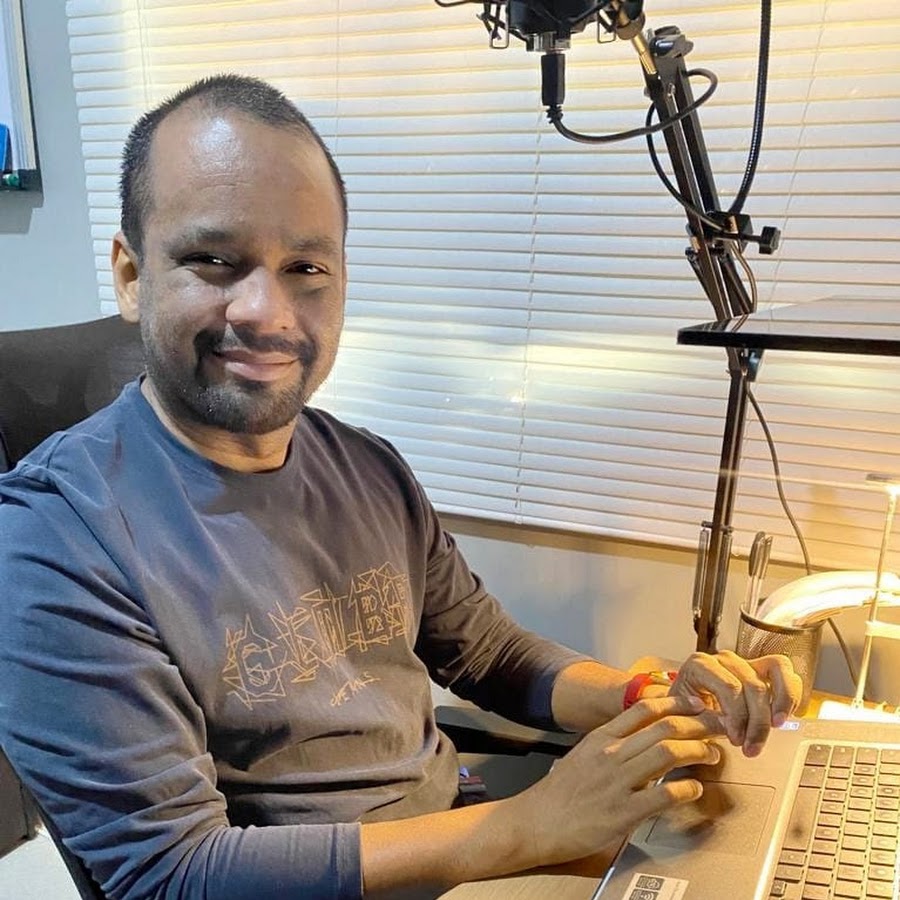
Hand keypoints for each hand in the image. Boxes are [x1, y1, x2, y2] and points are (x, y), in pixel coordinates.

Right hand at [509, 695, 720, 868]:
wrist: (536, 821)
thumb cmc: (559, 792)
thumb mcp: (582, 755)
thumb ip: (611, 745)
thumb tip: (641, 738)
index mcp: (601, 738)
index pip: (644, 709)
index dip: (676, 704)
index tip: (696, 706)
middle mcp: (611, 754)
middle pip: (664, 727)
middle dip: (698, 724)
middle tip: (717, 728)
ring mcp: (618, 782)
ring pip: (668, 753)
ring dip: (698, 751)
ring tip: (711, 755)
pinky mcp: (624, 812)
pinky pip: (664, 794)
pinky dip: (687, 790)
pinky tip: (695, 790)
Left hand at [668, 651, 801, 757]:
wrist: (685, 707)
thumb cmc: (684, 712)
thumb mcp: (686, 718)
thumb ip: (706, 720)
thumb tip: (728, 725)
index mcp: (700, 665)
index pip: (729, 688)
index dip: (737, 717)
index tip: (737, 740)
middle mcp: (723, 659)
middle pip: (753, 685)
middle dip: (757, 721)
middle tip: (751, 748)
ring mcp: (743, 661)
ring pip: (775, 671)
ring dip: (781, 702)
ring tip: (776, 726)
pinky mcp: (760, 668)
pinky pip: (784, 671)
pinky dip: (790, 692)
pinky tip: (786, 714)